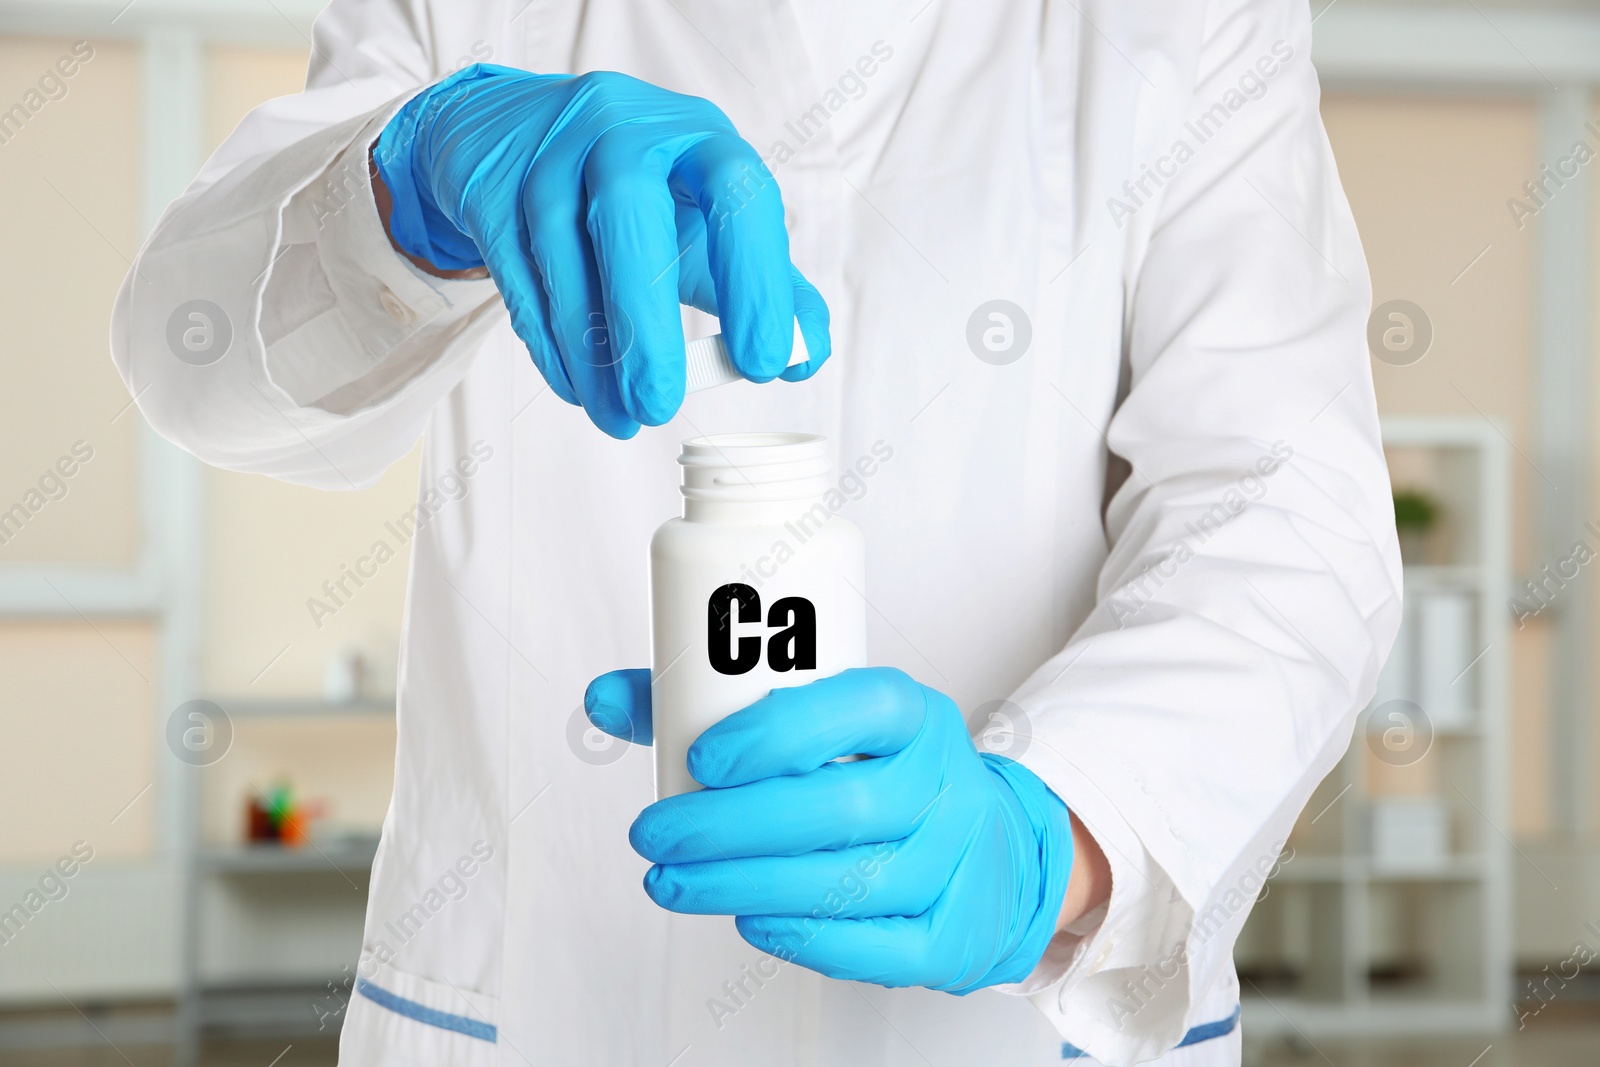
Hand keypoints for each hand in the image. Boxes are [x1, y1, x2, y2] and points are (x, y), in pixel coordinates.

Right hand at [373, 64, 829, 437]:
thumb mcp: (709, 222)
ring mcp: (548, 155)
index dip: (754, 279)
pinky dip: (551, 346)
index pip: (738, 193)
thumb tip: (807, 356)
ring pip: (562, 258)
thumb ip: (766, 284)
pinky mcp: (493, 188)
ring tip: (622, 419)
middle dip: (646, 322)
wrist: (518, 132)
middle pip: (628, 213)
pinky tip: (581, 391)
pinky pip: (519, 278)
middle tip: (662, 405)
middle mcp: (622, 130)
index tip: (763, 363)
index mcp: (697, 136)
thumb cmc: (640, 189)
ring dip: (592, 355)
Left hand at [584, 667, 1074, 992]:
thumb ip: (709, 709)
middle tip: (655, 836)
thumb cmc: (879, 777)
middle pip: (844, 808)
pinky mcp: (953, 935)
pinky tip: (747, 922)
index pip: (861, 708)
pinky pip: (879, 947)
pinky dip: (806, 939)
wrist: (989, 853)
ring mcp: (958, 863)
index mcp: (913, 715)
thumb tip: (606, 699)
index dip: (780, 733)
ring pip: (851, 883)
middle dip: (734, 828)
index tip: (702, 759)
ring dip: (747, 887)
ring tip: (673, 884)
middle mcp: (945, 784)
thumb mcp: (821, 725)